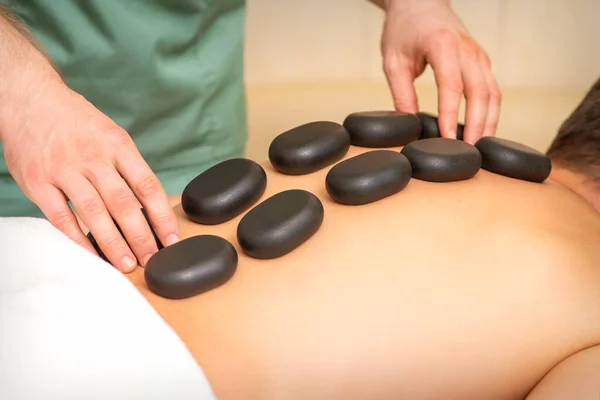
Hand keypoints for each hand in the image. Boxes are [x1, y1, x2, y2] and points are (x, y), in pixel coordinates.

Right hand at [1, 78, 180, 271]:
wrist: (29, 99)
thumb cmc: (76, 123)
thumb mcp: (110, 134)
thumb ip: (127, 167)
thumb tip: (150, 206)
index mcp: (117, 144)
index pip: (147, 185)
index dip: (162, 216)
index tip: (172, 239)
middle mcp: (93, 156)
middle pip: (124, 204)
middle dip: (141, 237)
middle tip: (152, 260)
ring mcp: (64, 169)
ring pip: (94, 213)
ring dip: (114, 243)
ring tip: (128, 264)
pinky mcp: (38, 181)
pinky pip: (61, 216)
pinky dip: (78, 239)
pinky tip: (92, 254)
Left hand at [380, 0, 500, 143]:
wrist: (420, 4)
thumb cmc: (404, 30)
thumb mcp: (393, 62)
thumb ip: (401, 94)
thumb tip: (408, 126)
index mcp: (443, 45)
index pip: (451, 85)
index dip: (450, 115)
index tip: (447, 138)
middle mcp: (467, 49)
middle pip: (480, 92)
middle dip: (476, 125)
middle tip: (469, 151)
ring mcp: (478, 55)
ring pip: (492, 93)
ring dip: (488, 122)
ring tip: (480, 148)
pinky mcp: (482, 62)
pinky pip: (492, 90)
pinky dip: (490, 112)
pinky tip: (482, 131)